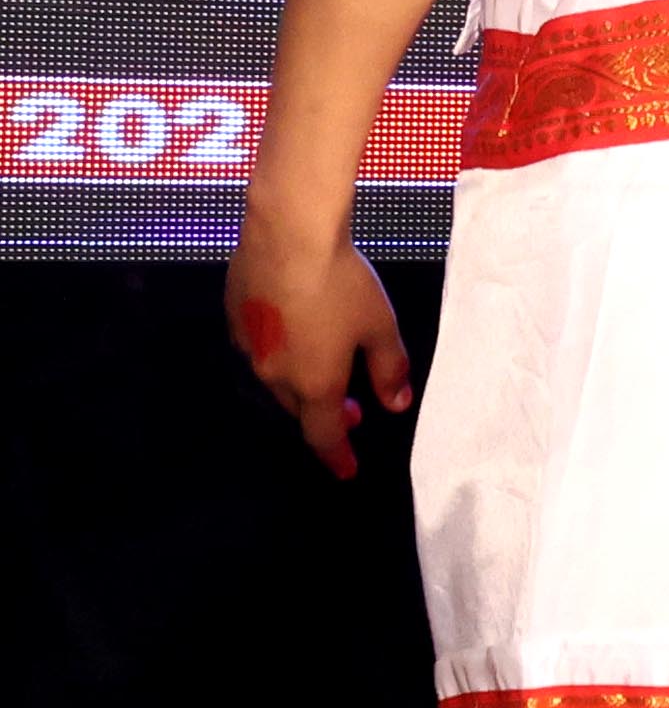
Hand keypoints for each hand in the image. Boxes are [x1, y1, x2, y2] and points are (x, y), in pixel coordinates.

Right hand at [228, 226, 412, 476]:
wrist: (287, 236)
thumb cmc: (341, 283)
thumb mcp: (380, 327)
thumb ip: (389, 370)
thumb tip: (395, 404)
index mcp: (314, 383)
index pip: (324, 435)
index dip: (337, 456)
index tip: (347, 471)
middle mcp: (274, 373)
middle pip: (299, 408)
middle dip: (325, 415)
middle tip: (351, 412)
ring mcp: (248, 347)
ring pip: (275, 379)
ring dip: (301, 384)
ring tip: (325, 370)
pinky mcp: (233, 318)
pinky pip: (259, 348)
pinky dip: (281, 351)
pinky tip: (295, 331)